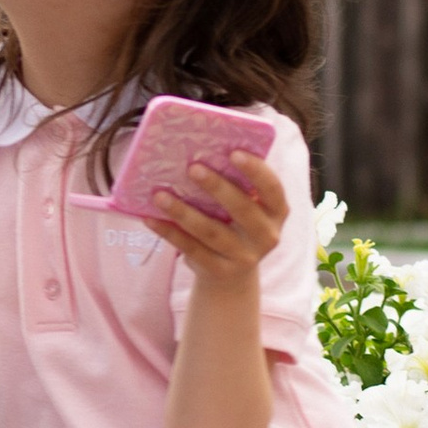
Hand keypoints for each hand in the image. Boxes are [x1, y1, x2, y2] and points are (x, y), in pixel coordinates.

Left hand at [153, 148, 287, 287]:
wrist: (232, 276)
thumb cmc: (235, 225)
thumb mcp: (245, 207)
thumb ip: (235, 184)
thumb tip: (201, 151)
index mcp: (276, 212)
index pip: (272, 188)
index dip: (256, 170)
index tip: (234, 152)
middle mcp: (266, 235)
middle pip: (242, 210)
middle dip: (217, 187)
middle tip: (192, 167)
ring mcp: (245, 257)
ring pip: (212, 232)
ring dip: (183, 212)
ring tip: (160, 195)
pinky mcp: (220, 271)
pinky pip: (192, 250)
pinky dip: (170, 233)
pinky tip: (151, 218)